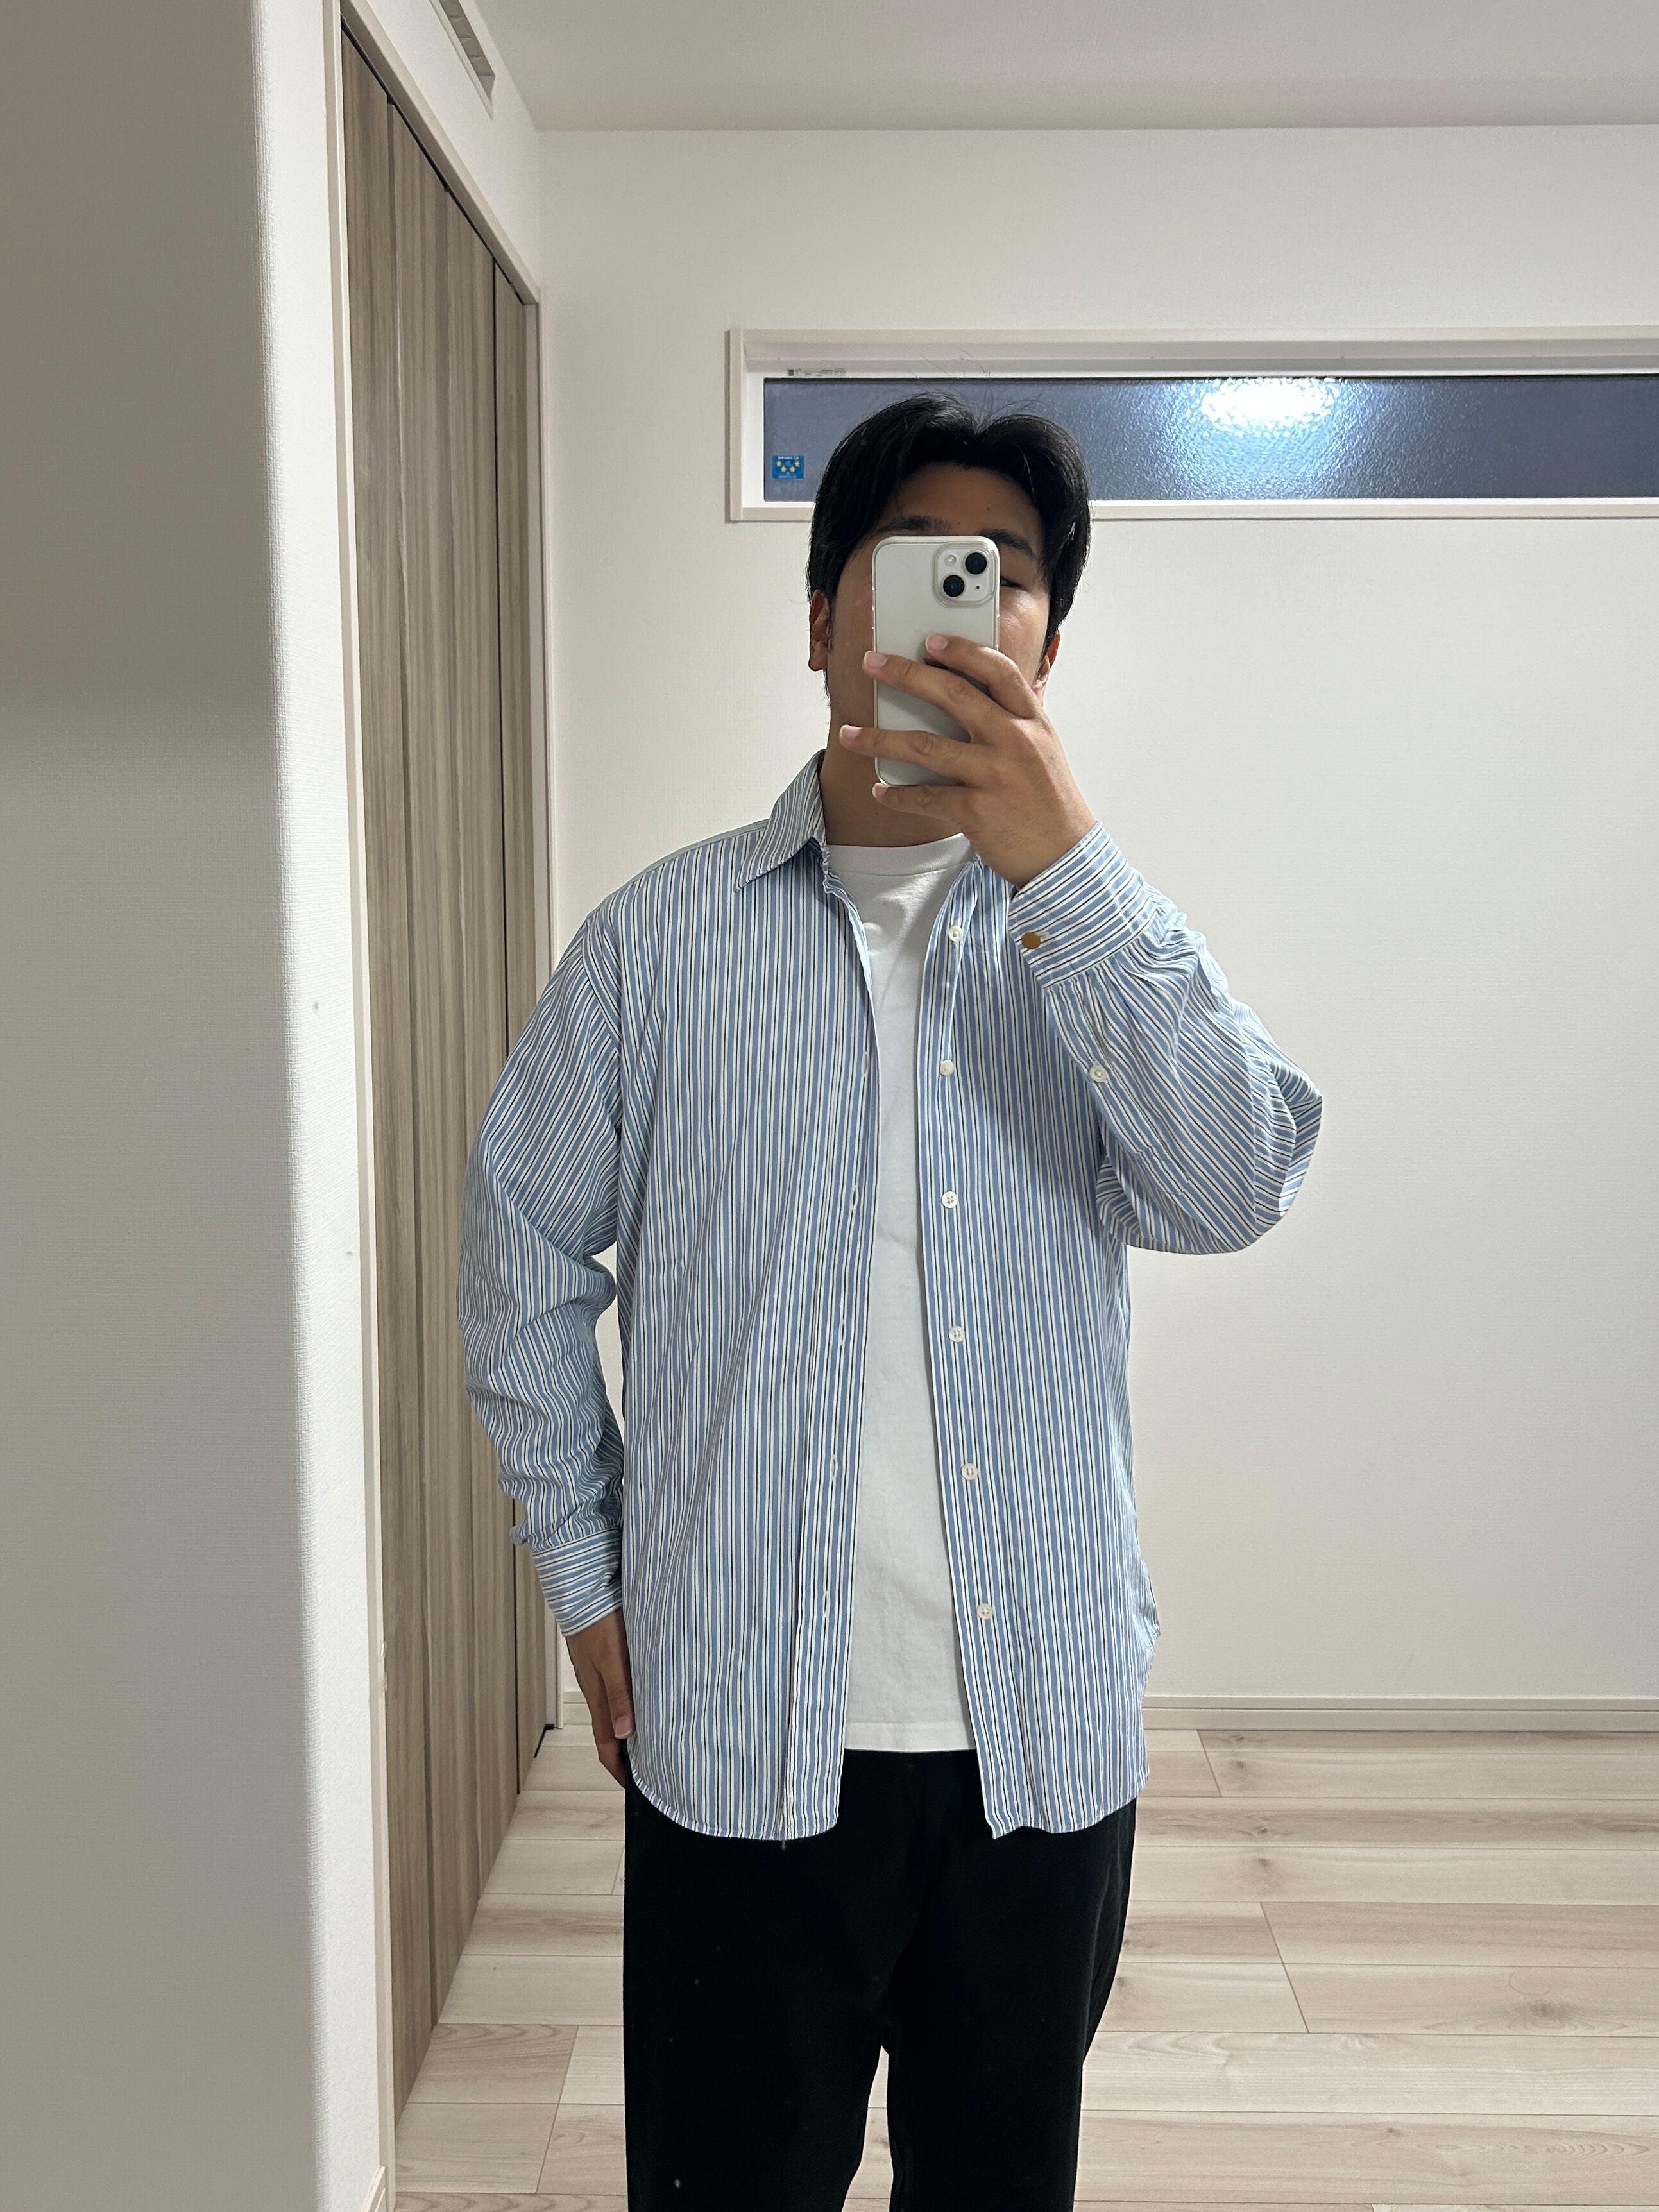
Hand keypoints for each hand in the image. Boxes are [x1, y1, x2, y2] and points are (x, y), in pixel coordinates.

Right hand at [566, 1606, 634, 1787]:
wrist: (584, 1588)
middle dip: (626, 1757)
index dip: (619, 1770)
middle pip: (611, 1734)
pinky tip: (646, 1701)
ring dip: (630, 1731)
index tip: (636, 1789)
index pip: (606, 1746)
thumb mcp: (613, 1658)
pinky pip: (618, 1692)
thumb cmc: (598, 1620)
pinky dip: (630, 1706)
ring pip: (615, 1713)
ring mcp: (599, 1675)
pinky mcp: (605, 1660)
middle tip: (651, 1771)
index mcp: (598, 1696)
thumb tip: (625, 1734)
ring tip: (653, 1741)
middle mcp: (597, 1690)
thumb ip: (619, 1693)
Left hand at [837, 635, 1096, 891]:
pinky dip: (897, 794)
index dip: (961, 650)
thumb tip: (986, 687)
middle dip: (905, 675)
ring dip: (880, 739)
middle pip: (952, 695)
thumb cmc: (1049, 801)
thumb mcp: (1044, 747)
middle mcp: (1014, 742)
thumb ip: (1017, 717)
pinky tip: (880, 790)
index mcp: (1032, 721)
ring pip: (925, 747)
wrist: (1064, 855)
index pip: (997, 670)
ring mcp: (994, 776)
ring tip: (850, 734)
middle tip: (872, 664)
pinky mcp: (977, 812)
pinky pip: (925, 797)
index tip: (930, 640)